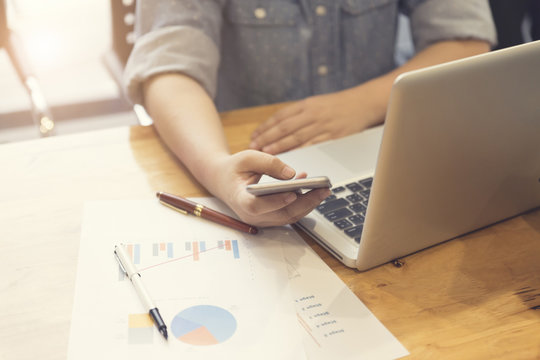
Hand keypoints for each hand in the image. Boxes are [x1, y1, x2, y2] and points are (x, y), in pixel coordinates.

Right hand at [208, 150, 330, 226]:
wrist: (224, 181)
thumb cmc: (235, 169)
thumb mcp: (247, 158)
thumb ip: (268, 163)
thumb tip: (291, 173)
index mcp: (240, 199)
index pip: (256, 206)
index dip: (275, 202)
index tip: (292, 193)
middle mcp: (251, 215)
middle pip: (281, 214)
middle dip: (305, 202)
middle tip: (323, 189)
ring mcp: (261, 220)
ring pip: (289, 216)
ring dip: (308, 204)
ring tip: (324, 189)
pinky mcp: (271, 218)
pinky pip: (290, 213)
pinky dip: (303, 202)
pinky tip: (313, 188)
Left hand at [249, 87, 382, 154]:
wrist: (364, 104)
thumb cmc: (337, 106)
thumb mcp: (316, 104)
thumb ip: (298, 114)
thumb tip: (276, 127)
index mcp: (307, 105)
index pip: (281, 117)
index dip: (265, 127)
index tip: (254, 137)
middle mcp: (313, 114)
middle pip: (285, 127)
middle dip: (268, 138)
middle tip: (254, 147)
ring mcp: (323, 126)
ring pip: (297, 137)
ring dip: (280, 146)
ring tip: (266, 154)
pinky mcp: (333, 137)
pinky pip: (313, 146)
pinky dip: (300, 152)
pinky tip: (290, 158)